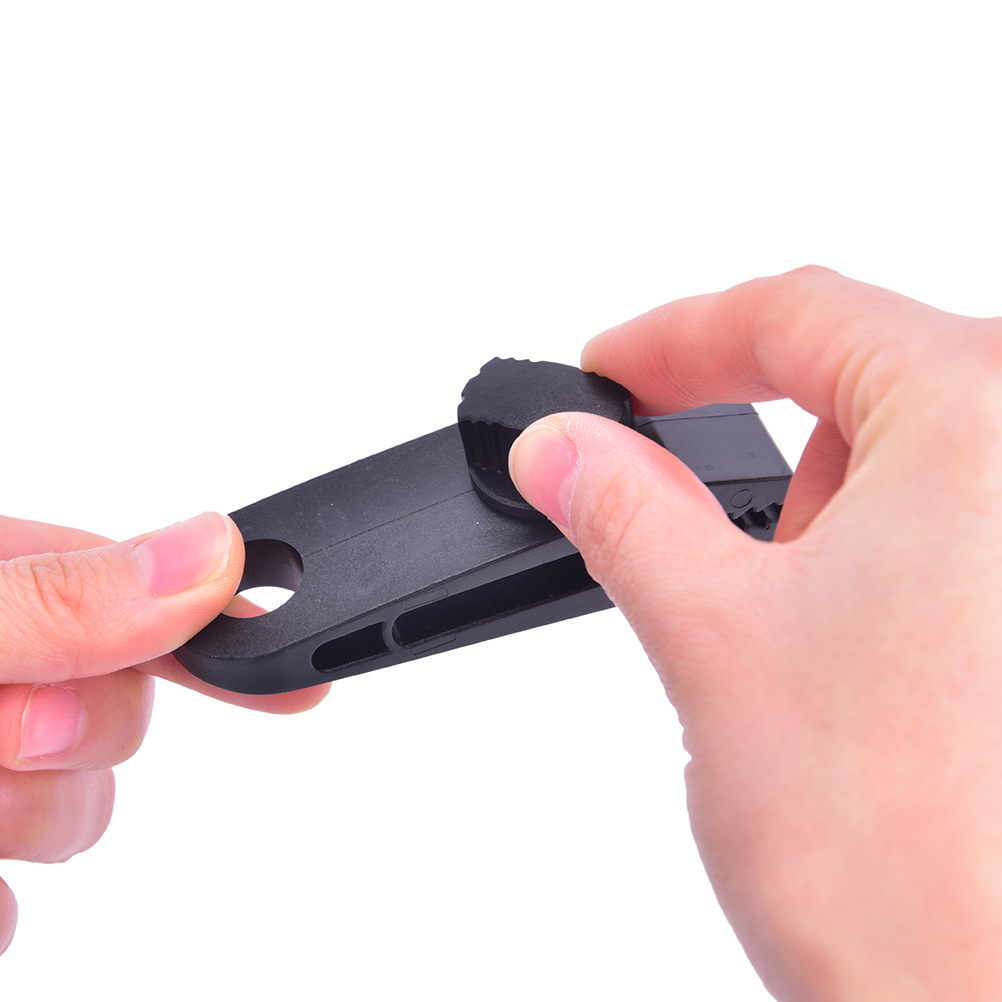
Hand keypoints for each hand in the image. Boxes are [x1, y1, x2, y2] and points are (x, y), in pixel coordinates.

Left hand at [0, 512, 328, 954]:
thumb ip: (60, 603)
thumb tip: (210, 554)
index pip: (150, 589)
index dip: (229, 631)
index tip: (300, 679)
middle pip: (121, 708)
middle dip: (77, 738)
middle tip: (3, 739)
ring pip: (81, 810)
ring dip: (29, 822)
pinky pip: (16, 906)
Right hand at [509, 267, 1001, 999]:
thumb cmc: (908, 858)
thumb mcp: (712, 637)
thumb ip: (620, 512)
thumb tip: (561, 449)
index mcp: (985, 419)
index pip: (795, 312)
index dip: (673, 336)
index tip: (605, 374)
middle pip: (857, 385)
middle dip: (759, 460)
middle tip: (697, 547)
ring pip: (908, 466)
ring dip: (824, 530)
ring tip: (807, 655)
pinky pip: (959, 530)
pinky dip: (883, 565)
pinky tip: (868, 670)